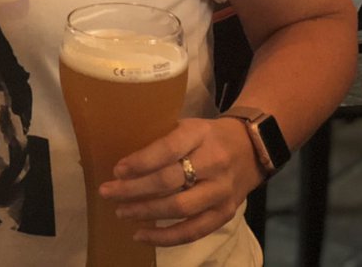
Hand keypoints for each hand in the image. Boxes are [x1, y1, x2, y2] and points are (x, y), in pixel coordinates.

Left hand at [98, 117, 261, 246]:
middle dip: (134, 190)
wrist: (253, 148)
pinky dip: (166, 236)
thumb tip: (125, 165)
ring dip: (146, 213)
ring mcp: (221, 191)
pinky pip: (194, 230)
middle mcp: (213, 163)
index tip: (117, 170)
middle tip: (108, 193)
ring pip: (180, 208)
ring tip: (121, 212)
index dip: (140, 162)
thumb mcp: (186, 125)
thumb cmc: (208, 135)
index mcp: (198, 134)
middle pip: (169, 181)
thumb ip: (161, 141)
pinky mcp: (226, 213)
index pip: (166, 149)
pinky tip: (142, 235)